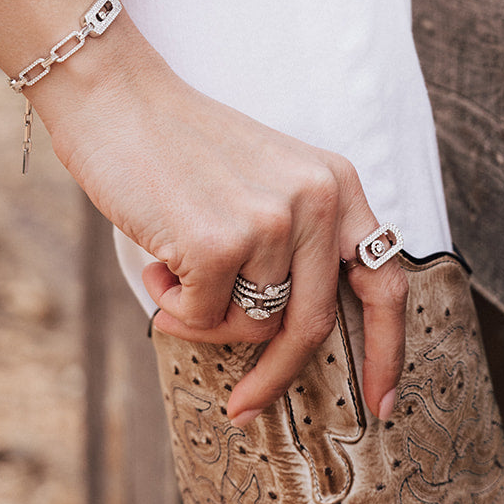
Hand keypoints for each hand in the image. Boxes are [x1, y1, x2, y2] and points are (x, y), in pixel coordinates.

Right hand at [0, 0, 407, 427]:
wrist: (115, 97)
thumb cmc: (177, 146)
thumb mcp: (264, 181)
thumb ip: (294, 241)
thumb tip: (294, 336)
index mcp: (335, 182)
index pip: (384, 280)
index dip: (388, 349)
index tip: (382, 403)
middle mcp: (315, 199)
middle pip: (312, 324)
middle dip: (277, 374)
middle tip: (245, 406)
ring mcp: (270, 221)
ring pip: (251, 325)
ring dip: (204, 317)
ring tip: (173, 268)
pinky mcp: (218, 242)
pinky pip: (201, 319)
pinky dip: (172, 305)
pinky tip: (156, 261)